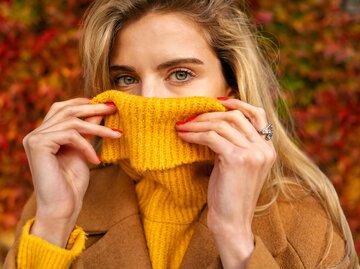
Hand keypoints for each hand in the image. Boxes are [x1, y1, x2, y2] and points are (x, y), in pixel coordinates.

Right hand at [22, 97, 121, 246]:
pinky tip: (96, 160)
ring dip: (98, 128)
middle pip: (67, 110)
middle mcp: (36, 134)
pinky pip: (71, 135)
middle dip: (94, 107)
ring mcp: (34, 138)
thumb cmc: (72, 183)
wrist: (62, 207)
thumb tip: (100, 110)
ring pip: (72, 121)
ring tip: (117, 135)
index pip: (62, 108)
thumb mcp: (83, 150)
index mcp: (44, 134)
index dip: (83, 103)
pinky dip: (87, 146)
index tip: (106, 104)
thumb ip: (88, 130)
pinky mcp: (38, 145)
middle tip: (114, 108)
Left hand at [175, 97, 275, 266]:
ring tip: (182, 126)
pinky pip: (212, 137)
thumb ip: (235, 142)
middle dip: (209, 114)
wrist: (231, 221)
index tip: (216, 101)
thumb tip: (215, 120)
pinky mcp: (237, 158)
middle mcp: (264, 148)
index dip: (237, 103)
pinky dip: (195, 134)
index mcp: (268, 148)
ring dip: (198, 123)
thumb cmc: (230, 194)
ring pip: (221, 125)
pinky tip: (183, 136)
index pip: (257, 114)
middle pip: (236, 116)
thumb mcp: (237, 164)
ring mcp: (253, 153)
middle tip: (190, 118)